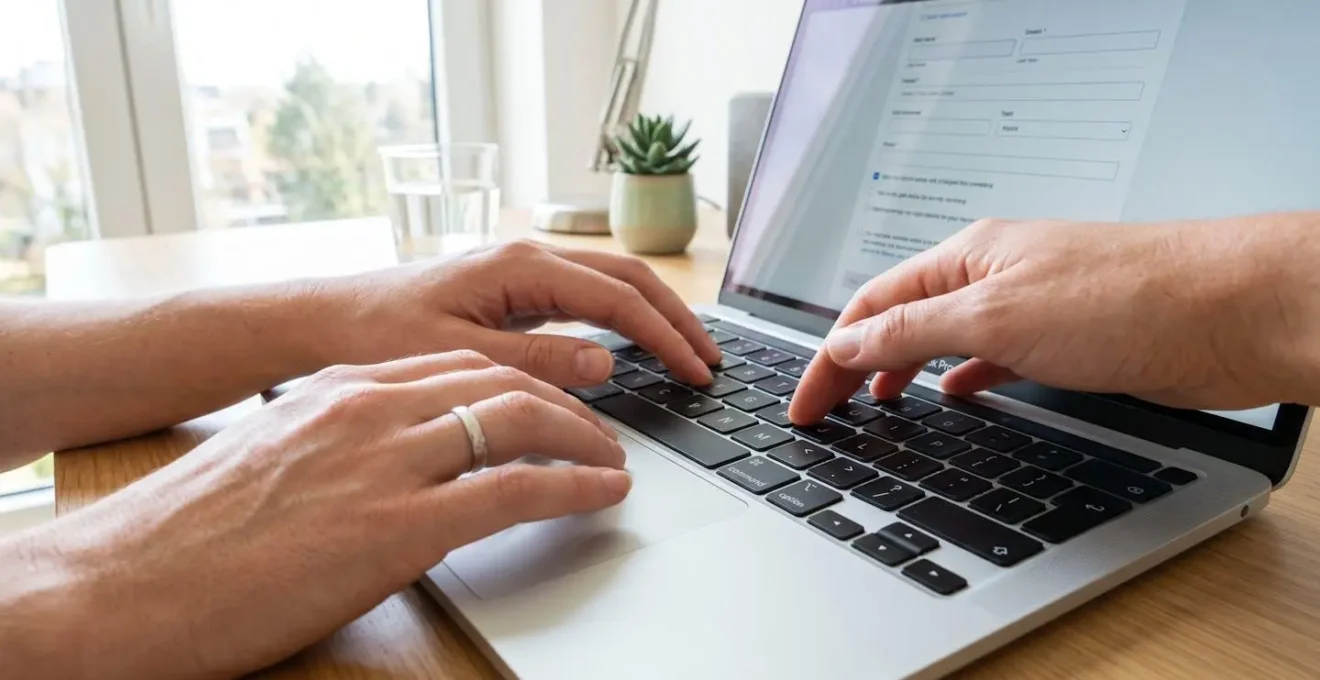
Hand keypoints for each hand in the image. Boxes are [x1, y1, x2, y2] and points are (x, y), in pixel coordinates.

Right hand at [16, 352, 629, 678]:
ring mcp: (384, 460)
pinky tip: (604, 492)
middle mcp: (367, 407)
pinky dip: (575, 485)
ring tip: (612, 461)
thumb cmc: (183, 541)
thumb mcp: (276, 465)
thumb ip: (341, 451)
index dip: (520, 383)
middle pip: (500, 383)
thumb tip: (394, 473)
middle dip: (565, 405)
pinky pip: (518, 488)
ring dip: (584, 439)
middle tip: (599, 432)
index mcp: (337, 391)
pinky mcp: (397, 524)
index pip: (457, 368)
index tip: (551, 402)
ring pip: (521, 421)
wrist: (117, 587)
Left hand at [321, 240, 722, 385]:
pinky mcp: (513, 290)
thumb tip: (606, 363)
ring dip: (653, 315)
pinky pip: (584, 298)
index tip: (695, 371)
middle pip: (628, 278)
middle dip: (675, 318)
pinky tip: (634, 346)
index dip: (664, 336)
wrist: (326, 320)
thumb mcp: (456, 356)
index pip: (617, 297)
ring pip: (610, 283)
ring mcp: (522, 271)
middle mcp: (527, 258)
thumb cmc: (377, 334)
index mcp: (519, 266)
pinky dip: (621, 318)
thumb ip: (535, 360)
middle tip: (710, 361)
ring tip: (687, 352)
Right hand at [790, 213, 1319, 423]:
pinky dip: (962, 377)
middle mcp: (993, 277)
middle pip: (900, 320)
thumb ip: (912, 333)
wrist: (1229, 313)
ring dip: (903, 369)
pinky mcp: (1065, 339)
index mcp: (965, 259)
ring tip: (876, 404)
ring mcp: (1030, 307)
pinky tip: (956, 396)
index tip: (805, 403)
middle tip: (827, 410)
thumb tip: (844, 345)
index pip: (870, 307)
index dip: (828, 358)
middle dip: (855, 363)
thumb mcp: (995, 317)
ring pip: (944, 338)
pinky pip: (991, 355)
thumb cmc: (1128, 296)